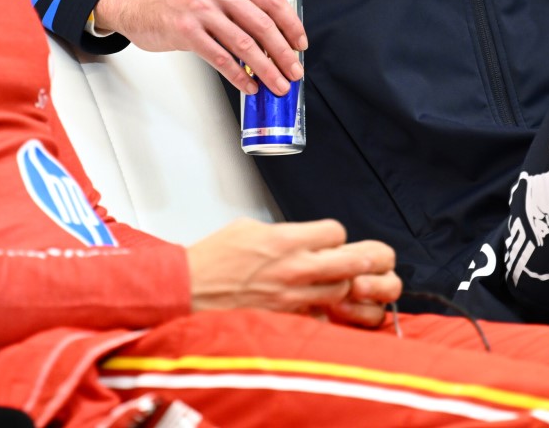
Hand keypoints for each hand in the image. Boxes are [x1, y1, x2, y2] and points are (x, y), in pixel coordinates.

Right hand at [93, 0, 304, 94]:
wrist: (141, 2)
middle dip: (283, 53)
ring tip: (276, 84)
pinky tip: (248, 86)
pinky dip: (238, 76)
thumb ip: (243, 3)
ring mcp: (201, 10)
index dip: (291, 25)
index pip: (271, 0)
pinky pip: (220, 58)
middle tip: (294, 71)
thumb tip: (275, 40)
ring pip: (244, 44)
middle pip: (261, 25)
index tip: (300, 44)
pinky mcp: (187, 31)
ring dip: (265, 69)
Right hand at [186, 217, 398, 325]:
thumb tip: (298, 236)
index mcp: (285, 240)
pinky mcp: (285, 320)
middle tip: (360, 261)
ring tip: (329, 283)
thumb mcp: (247, 228)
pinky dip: (321, 312)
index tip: (328, 240)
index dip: (335, 236)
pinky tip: (310, 306)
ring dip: (340, 286)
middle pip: (352, 262)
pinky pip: (320, 317)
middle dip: (361, 260)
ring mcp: (292, 297)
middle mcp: (294, 268)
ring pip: (341, 291)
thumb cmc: (211, 260)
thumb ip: (280, 232)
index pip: (335, 232)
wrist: (188, 291)